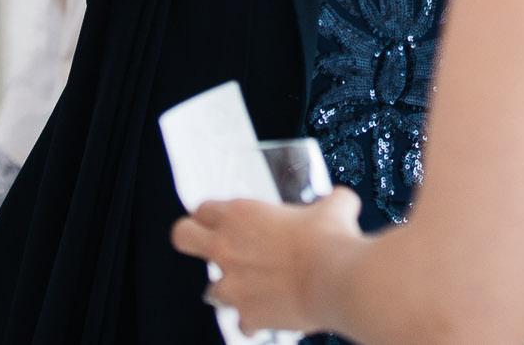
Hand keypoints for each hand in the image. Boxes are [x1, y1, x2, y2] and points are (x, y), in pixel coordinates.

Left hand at [171, 189, 362, 333]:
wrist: (337, 280)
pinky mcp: (247, 315)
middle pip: (182, 236)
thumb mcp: (335, 206)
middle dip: (193, 240)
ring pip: (211, 290)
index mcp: (241, 215)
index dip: (213, 214)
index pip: (204, 208)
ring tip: (258, 287)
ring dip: (232, 289)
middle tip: (213, 246)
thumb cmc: (331, 241)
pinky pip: (243, 322)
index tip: (224, 220)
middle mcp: (227, 248)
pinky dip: (255, 319)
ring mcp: (233, 285)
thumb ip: (330, 202)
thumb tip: (340, 201)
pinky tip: (274, 312)